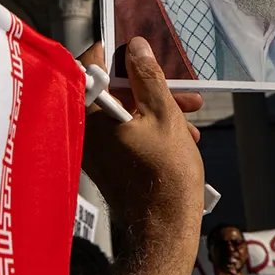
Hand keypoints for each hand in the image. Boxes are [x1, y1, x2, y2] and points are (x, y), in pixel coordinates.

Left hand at [77, 38, 205, 229]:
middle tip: (181, 88)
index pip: (91, 64)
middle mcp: (83, 128)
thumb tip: (135, 45)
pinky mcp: (103, 159)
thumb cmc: (165, 173)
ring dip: (156, 106)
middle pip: (112, 88)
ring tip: (191, 113)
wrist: (164, 228)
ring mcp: (91, 146)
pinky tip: (181, 133)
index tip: (139, 48)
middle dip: (149, 85)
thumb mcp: (164, 114)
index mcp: (90, 113)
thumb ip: (148, 75)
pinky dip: (148, 126)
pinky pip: (122, 130)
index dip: (117, 52)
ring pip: (122, 110)